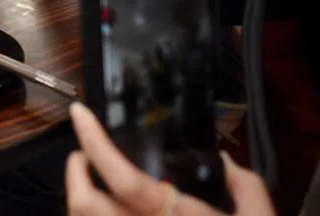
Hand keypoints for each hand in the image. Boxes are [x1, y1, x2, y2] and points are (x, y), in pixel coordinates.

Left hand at [66, 102, 272, 215]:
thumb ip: (244, 186)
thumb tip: (222, 161)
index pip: (127, 182)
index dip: (96, 145)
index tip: (80, 113)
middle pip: (85, 206)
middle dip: (75, 172)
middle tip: (84, 153)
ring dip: (77, 197)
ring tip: (89, 180)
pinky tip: (103, 211)